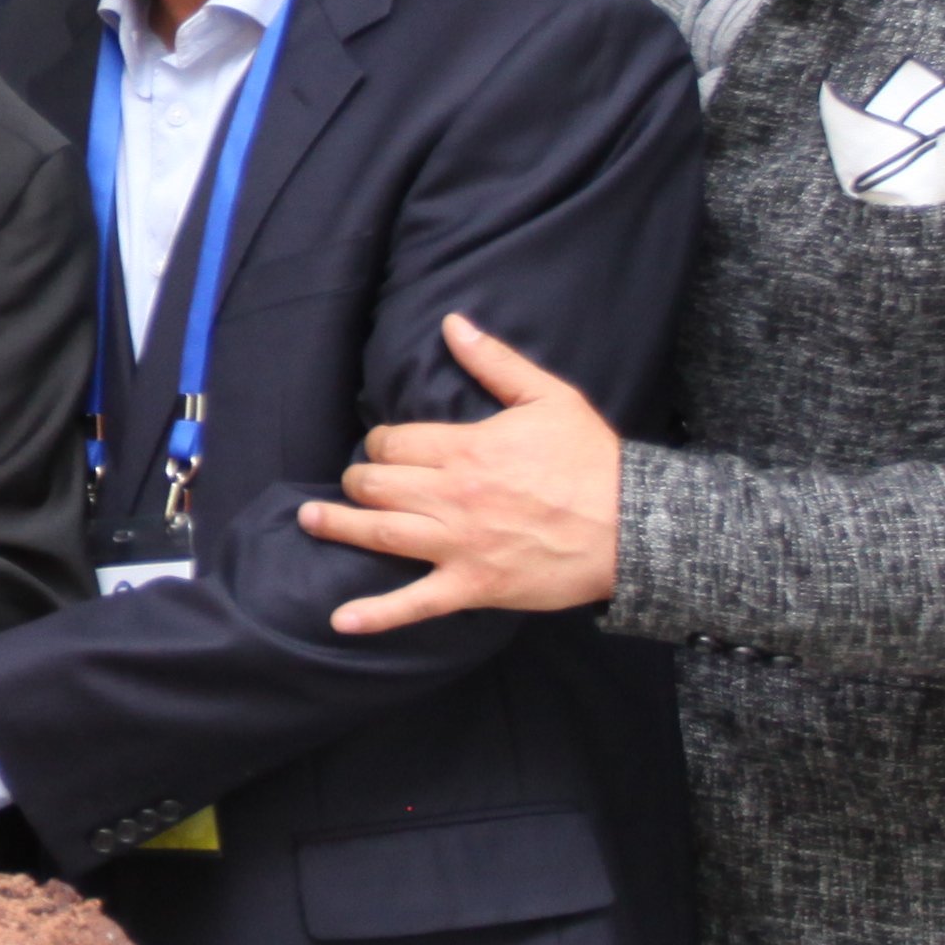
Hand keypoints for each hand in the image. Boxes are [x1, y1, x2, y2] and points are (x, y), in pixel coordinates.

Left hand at [296, 313, 625, 633]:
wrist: (635, 526)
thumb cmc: (593, 460)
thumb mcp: (548, 396)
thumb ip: (494, 361)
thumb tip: (453, 323)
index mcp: (465, 449)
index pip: (394, 443)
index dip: (382, 444)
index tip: (385, 449)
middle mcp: (451, 496)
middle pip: (378, 485)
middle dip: (359, 480)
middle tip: (356, 482)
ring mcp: (458, 544)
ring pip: (380, 534)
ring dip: (339, 526)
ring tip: (309, 520)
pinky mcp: (473, 586)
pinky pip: (415, 604)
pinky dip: (377, 615)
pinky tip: (342, 621)